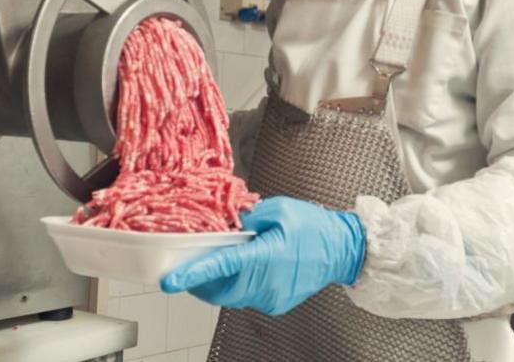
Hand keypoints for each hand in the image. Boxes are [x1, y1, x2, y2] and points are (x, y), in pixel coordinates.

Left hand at [160, 196, 365, 315]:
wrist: (343, 249)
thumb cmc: (314, 227)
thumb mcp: (279, 209)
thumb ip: (248, 216)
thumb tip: (226, 225)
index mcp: (265, 255)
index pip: (221, 267)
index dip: (192, 274)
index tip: (170, 281)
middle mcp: (267, 282)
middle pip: (219, 290)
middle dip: (200, 281)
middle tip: (190, 267)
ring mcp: (272, 297)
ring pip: (232, 296)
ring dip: (220, 282)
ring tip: (222, 262)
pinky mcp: (276, 304)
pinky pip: (247, 297)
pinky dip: (238, 285)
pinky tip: (246, 268)